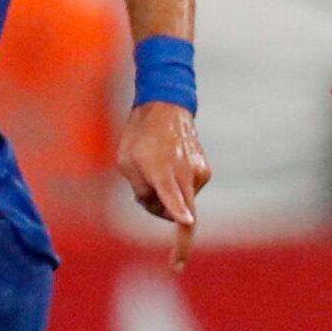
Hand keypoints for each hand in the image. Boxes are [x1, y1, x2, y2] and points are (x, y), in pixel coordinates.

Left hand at [117, 102, 210, 270]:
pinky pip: (190, 191)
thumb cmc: (141, 135)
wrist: (166, 108)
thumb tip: (158, 208)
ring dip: (170, 198)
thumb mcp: (126, 164)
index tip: (188, 223)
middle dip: (165, 214)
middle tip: (147, 196)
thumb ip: (141, 192)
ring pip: (185, 202)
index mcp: (162, 172)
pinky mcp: (205, 172)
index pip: (174, 198)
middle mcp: (185, 174)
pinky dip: (178, 188)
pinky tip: (168, 168)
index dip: (181, 216)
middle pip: (184, 213)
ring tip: (156, 172)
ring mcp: (199, 173)